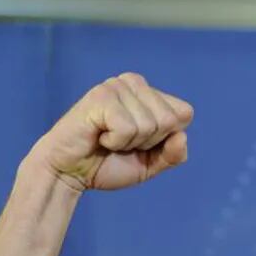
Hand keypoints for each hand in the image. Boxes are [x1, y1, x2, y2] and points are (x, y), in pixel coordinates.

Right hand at [29, 73, 193, 191]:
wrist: (70, 173)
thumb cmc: (109, 163)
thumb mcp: (151, 164)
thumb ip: (173, 154)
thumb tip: (182, 136)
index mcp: (150, 93)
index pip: (184, 113)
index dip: (167, 138)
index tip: (140, 142)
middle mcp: (134, 82)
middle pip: (170, 120)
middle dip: (149, 142)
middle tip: (121, 141)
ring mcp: (116, 86)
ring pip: (150, 125)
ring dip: (130, 143)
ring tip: (108, 138)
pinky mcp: (100, 96)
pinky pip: (128, 128)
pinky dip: (116, 142)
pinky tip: (99, 136)